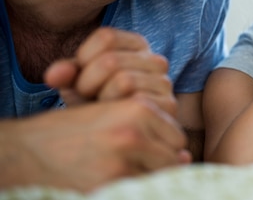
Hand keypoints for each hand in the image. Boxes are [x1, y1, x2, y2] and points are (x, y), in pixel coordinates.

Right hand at [4, 97, 190, 192]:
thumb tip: (185, 156)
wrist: (24, 153)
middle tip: (131, 165)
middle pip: (173, 156)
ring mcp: (123, 160)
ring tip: (121, 172)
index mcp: (136, 107)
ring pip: (160, 175)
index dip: (162, 147)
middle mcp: (134, 131)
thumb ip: (150, 127)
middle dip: (159, 164)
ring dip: (147, 177)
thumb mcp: (110, 115)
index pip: (176, 135)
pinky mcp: (111, 184)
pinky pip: (142, 189)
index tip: (140, 152)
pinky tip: (115, 182)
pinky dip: (135, 188)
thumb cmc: (71, 134)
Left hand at [44, 28, 175, 116]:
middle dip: (88, 85)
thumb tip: (52, 76)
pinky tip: (116, 122)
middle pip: (111, 60)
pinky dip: (118, 115)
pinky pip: (137, 104)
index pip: (106, 37)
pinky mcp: (169, 106)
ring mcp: (165, 83)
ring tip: (101, 111)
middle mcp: (156, 60)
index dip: (83, 60)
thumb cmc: (96, 104)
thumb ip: (64, 75)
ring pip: (124, 81)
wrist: (120, 135)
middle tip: (87, 101)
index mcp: (136, 45)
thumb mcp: (77, 85)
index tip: (80, 79)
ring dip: (102, 101)